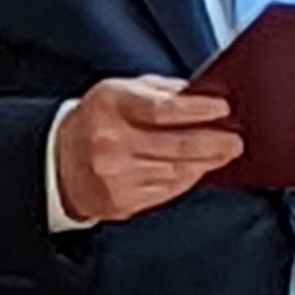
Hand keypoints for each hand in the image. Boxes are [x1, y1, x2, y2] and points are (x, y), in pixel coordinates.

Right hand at [54, 76, 242, 223]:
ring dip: (206, 163)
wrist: (58, 161)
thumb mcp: (121, 91)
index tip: (223, 109)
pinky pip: (167, 191)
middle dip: (214, 143)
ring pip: (176, 171)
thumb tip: (205, 97)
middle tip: (235, 140)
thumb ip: (161, 92)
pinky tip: (198, 169)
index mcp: (111, 105)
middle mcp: (110, 142)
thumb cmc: (98, 120)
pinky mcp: (121, 202)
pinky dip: (187, 179)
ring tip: (224, 153)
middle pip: (176, 145)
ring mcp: (115, 176)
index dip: (199, 110)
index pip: (163, 109)